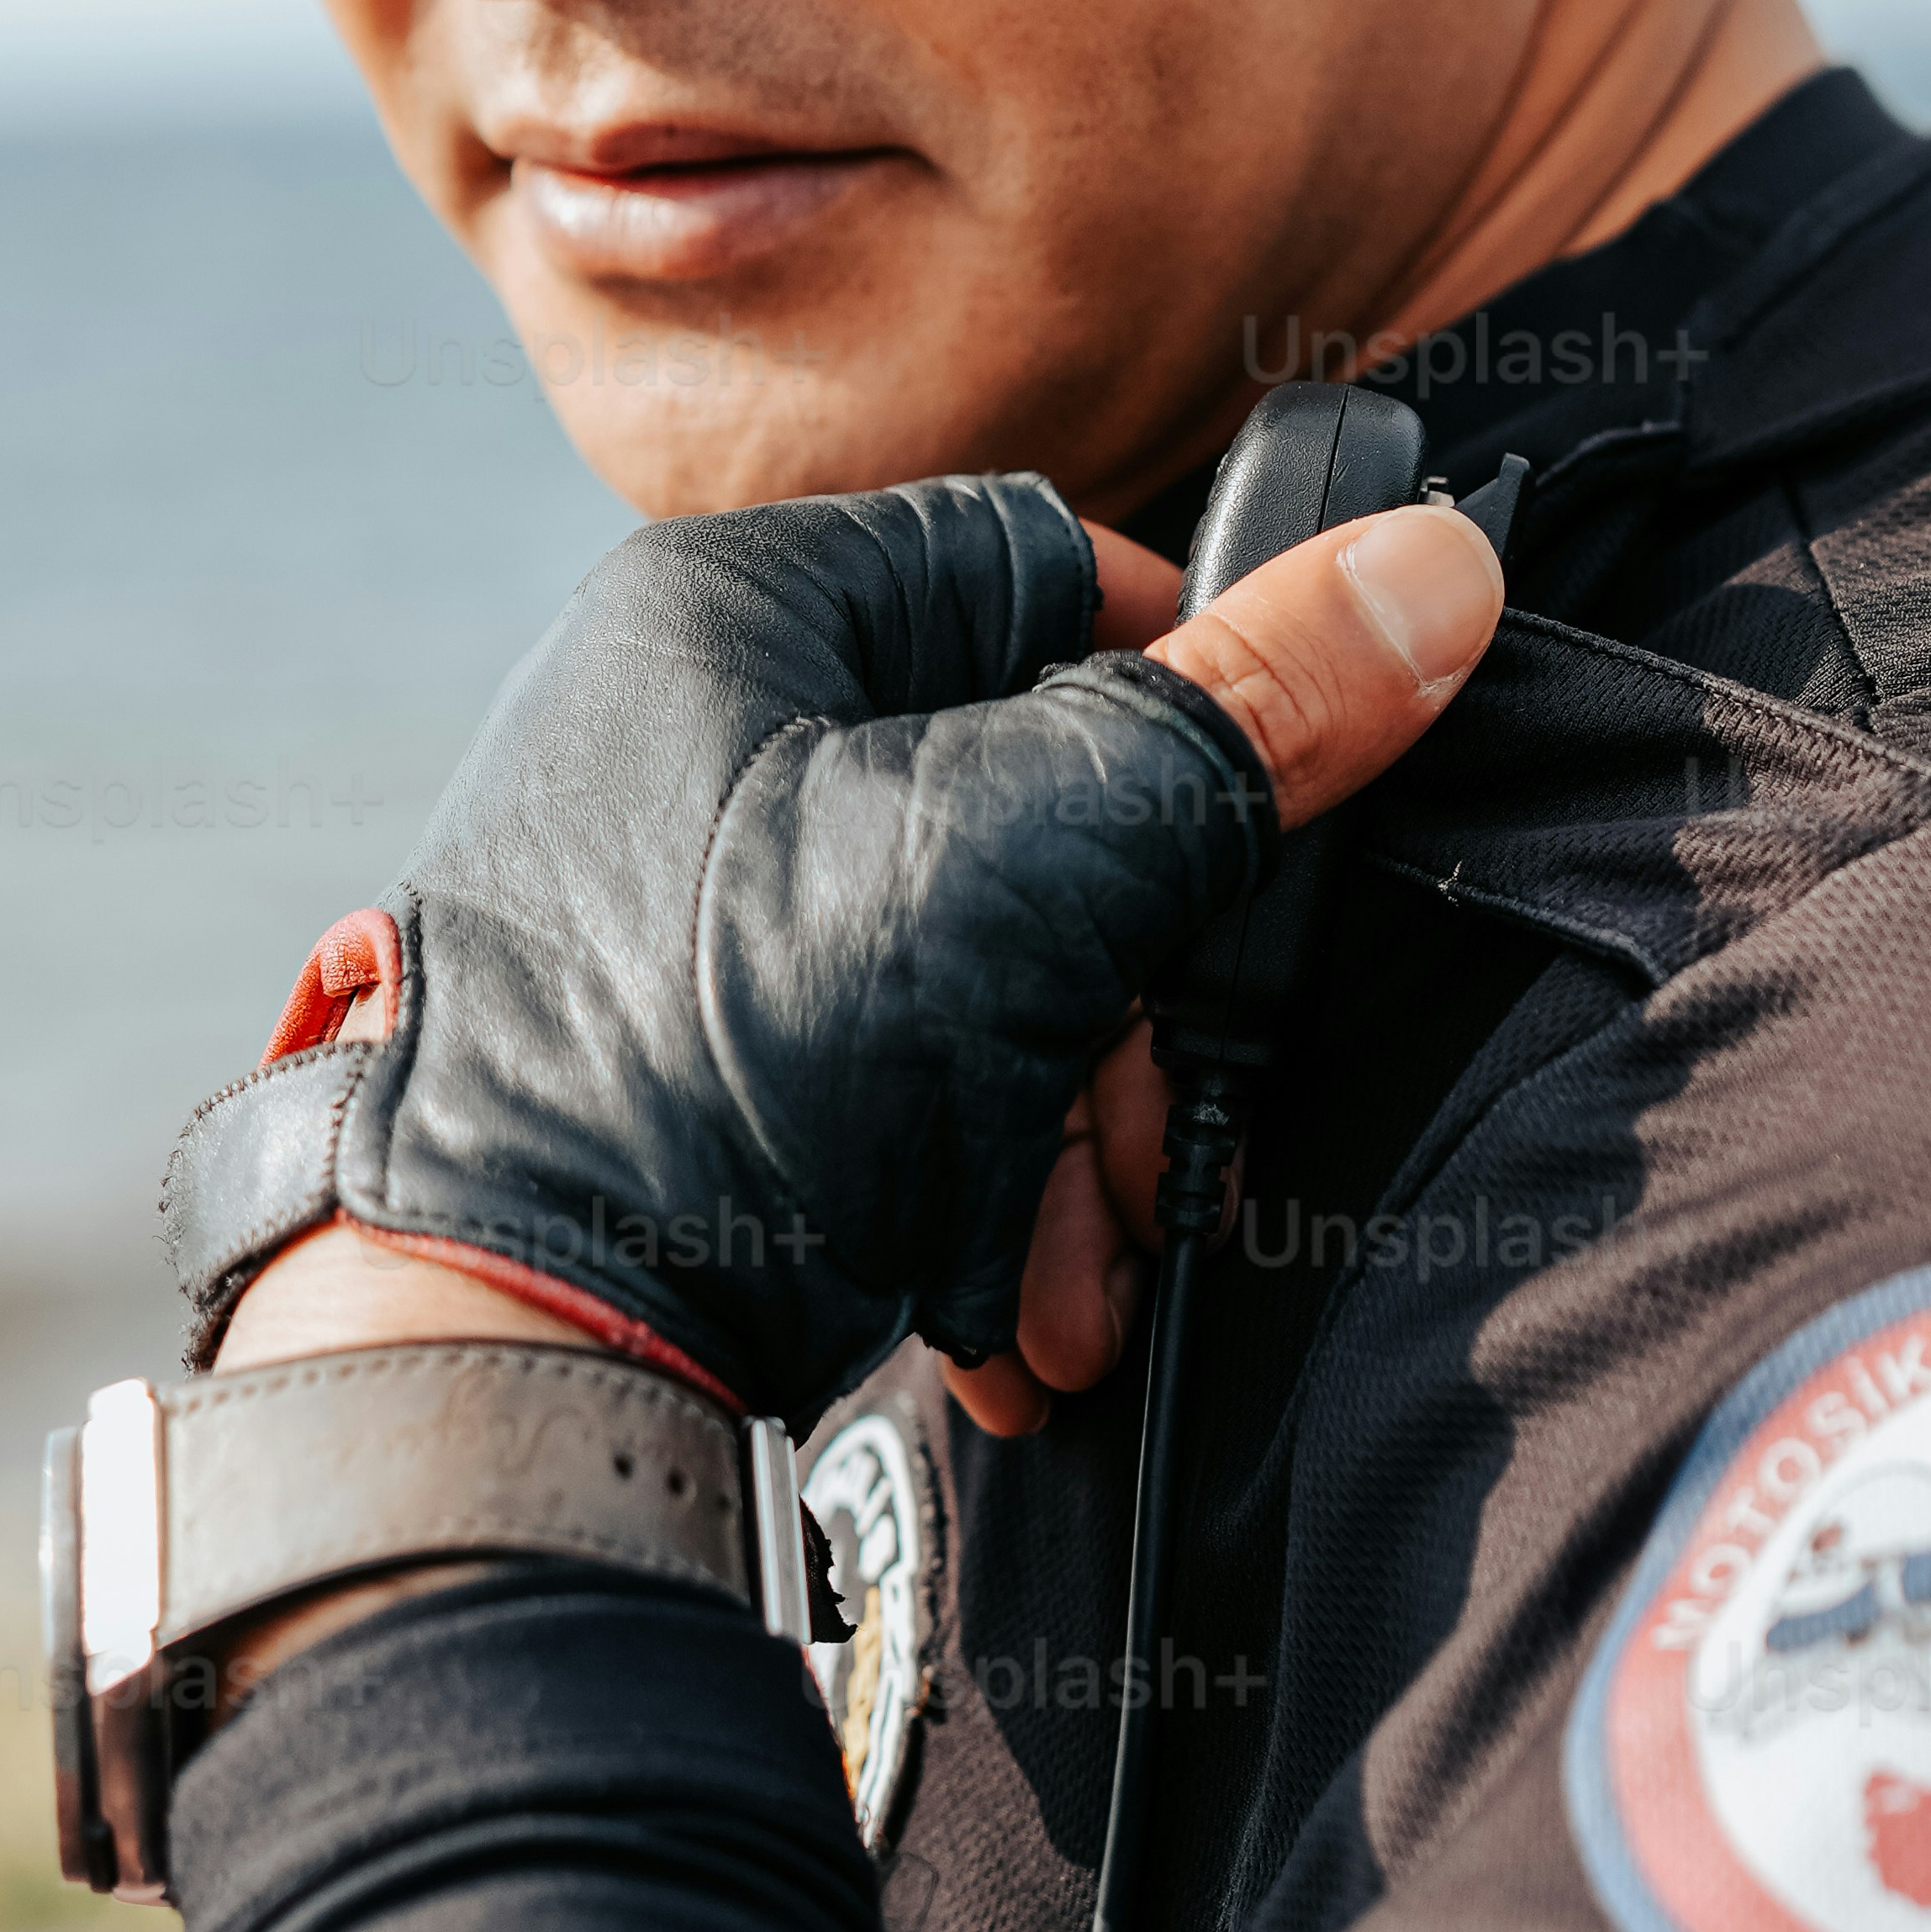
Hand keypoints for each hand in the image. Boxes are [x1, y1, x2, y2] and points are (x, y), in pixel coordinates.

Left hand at [192, 481, 1504, 1420]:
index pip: (1056, 567)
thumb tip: (1433, 569)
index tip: (1261, 843)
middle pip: (1032, 800)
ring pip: (973, 962)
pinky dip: (963, 1185)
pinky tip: (997, 1304)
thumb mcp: (1032, 868)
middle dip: (1128, 1015)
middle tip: (1162, 1155)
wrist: (496, 1364)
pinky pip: (881, 1073)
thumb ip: (1249, 720)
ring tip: (1078, 1282)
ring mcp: (669, 896)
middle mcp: (689, 727)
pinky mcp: (668, 1049)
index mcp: (746, 611)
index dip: (1196, 700)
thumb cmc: (722, 1073)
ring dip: (1066, 1136)